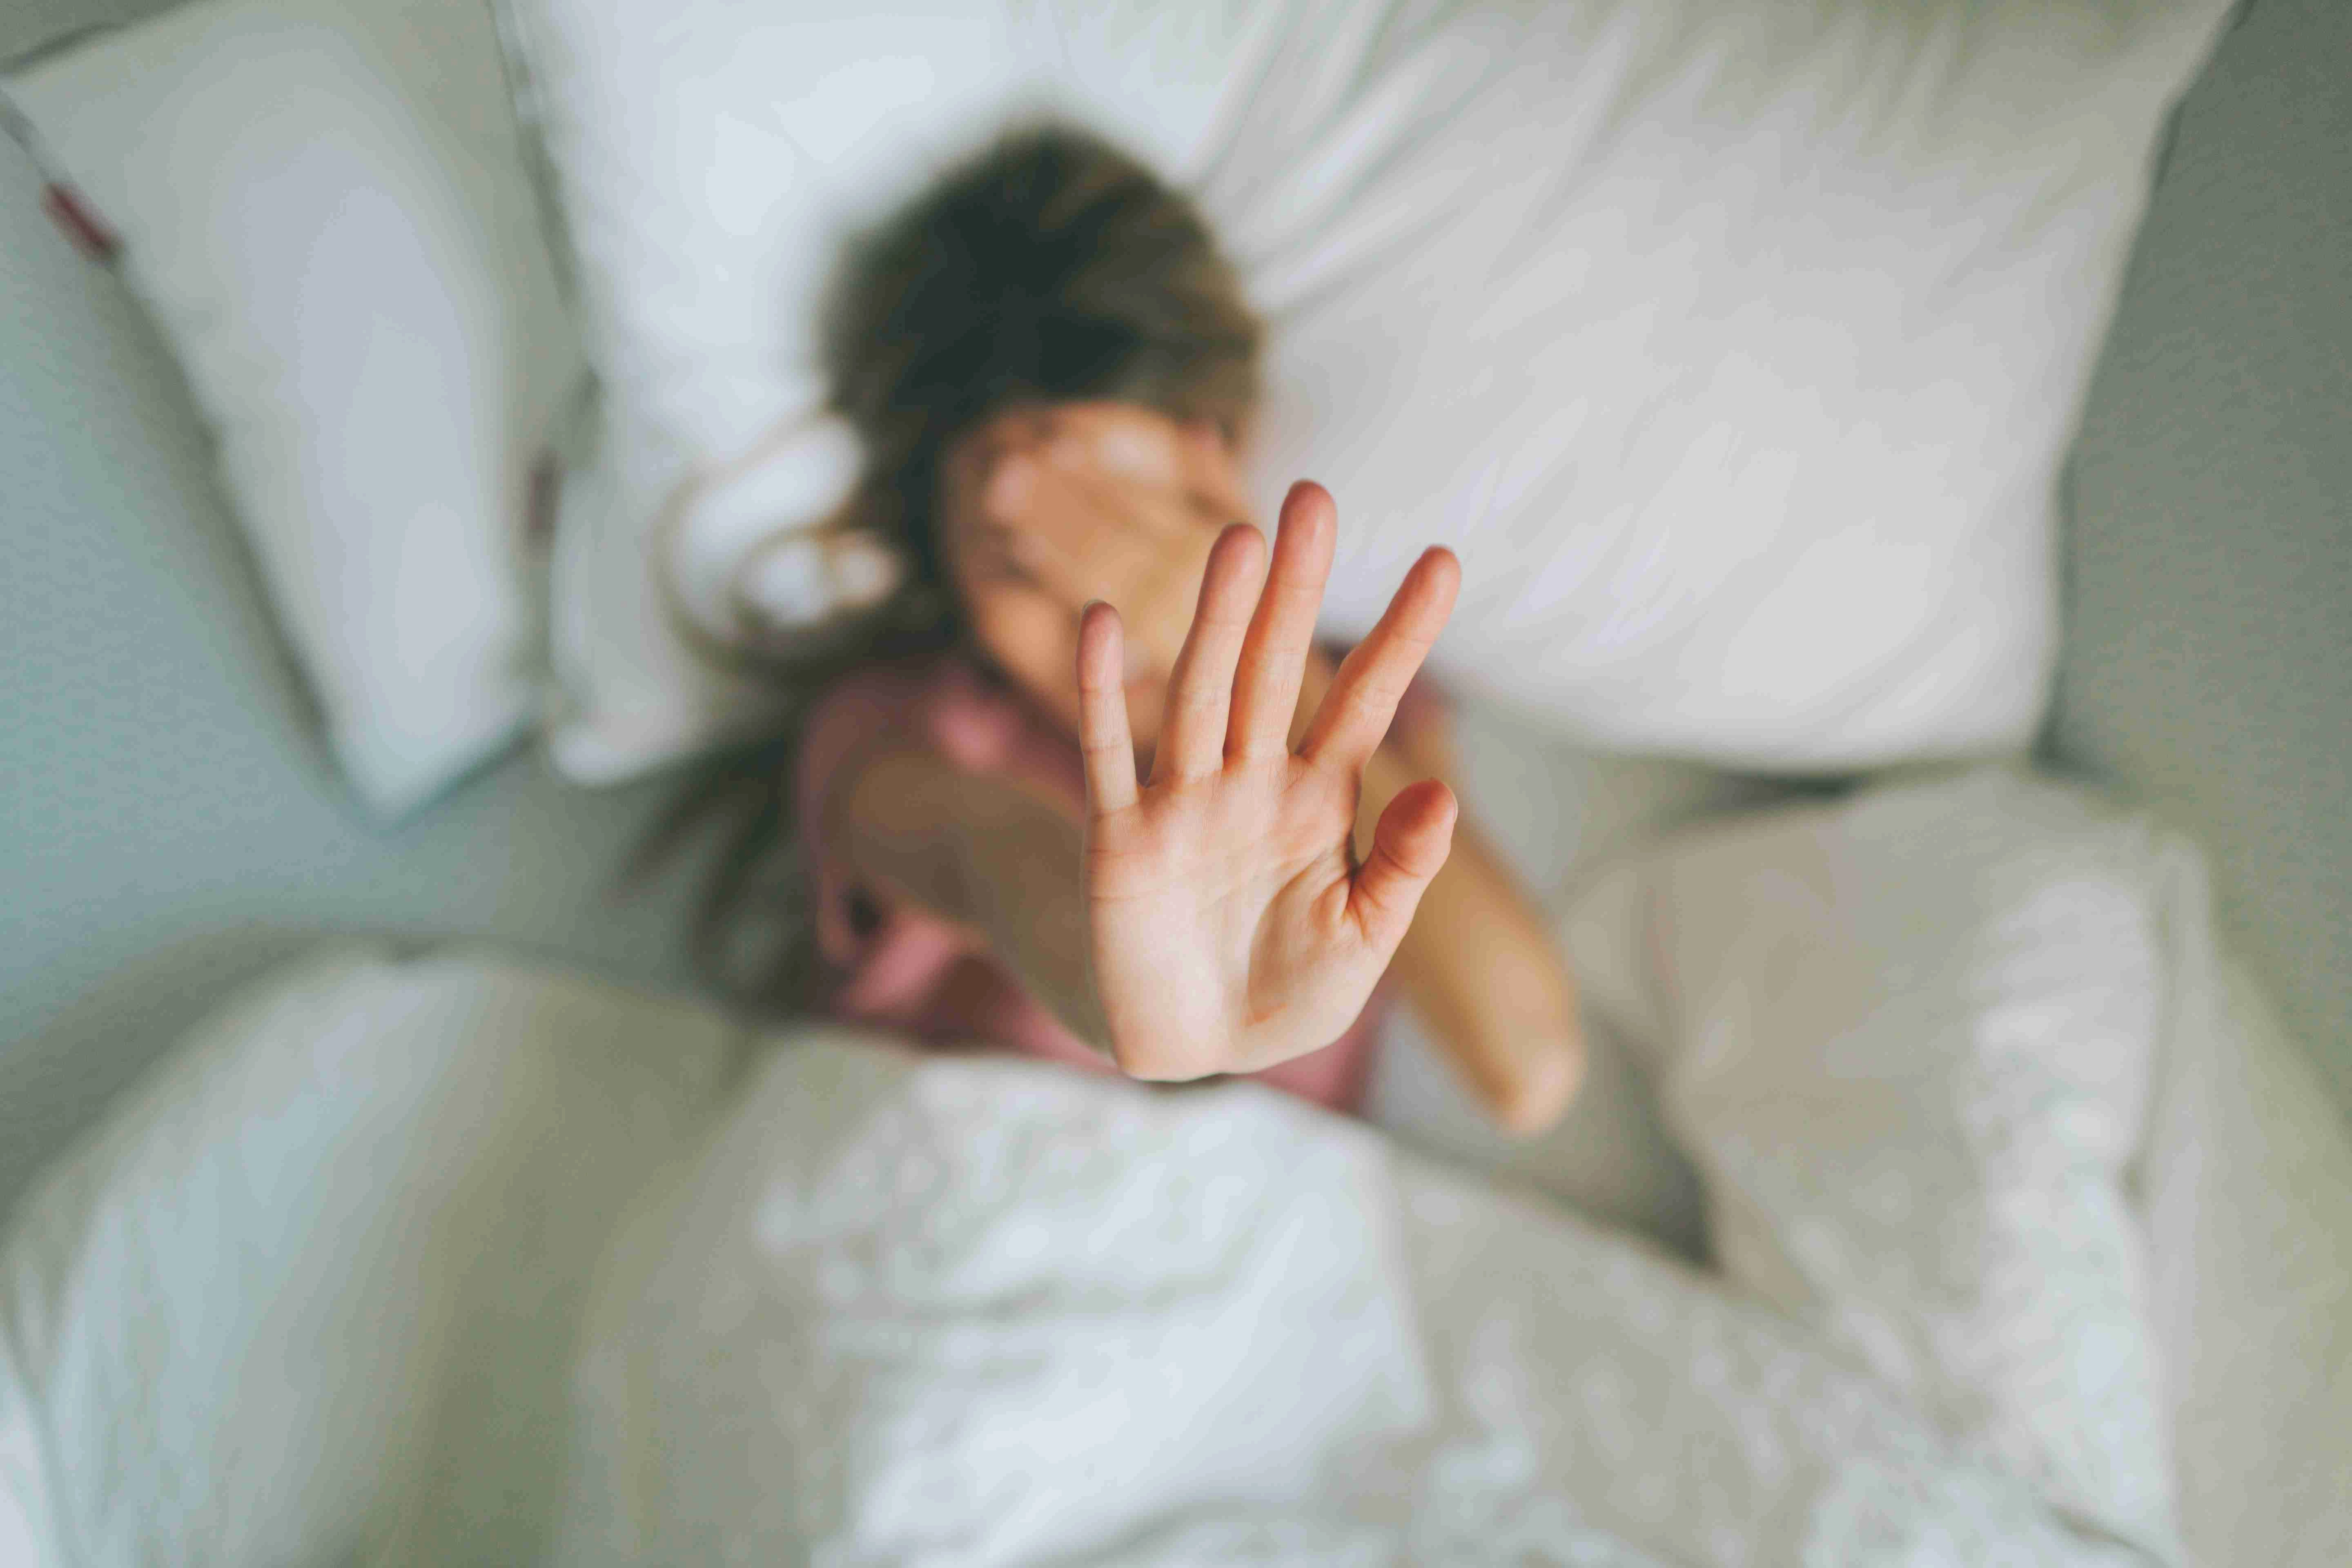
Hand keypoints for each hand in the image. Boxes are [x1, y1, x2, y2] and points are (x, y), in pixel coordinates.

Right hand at [1076, 480, 1460, 1079]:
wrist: (1197, 1051)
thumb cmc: (1289, 993)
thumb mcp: (1363, 942)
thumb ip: (1400, 870)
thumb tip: (1443, 792)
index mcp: (1318, 803)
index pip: (1367, 701)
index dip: (1402, 635)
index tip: (1445, 560)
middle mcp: (1250, 783)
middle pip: (1275, 667)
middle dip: (1297, 588)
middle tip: (1315, 496)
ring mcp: (1183, 803)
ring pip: (1201, 692)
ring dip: (1217, 619)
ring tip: (1240, 542)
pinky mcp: (1121, 839)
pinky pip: (1109, 755)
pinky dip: (1102, 693)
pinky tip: (1101, 623)